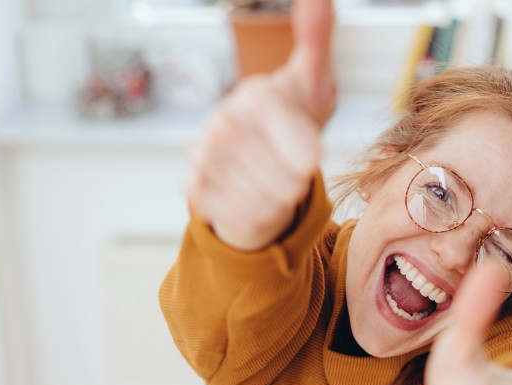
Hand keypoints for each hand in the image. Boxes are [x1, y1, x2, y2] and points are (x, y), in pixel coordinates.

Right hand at [185, 0, 336, 250]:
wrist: (263, 162)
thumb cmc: (293, 120)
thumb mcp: (313, 82)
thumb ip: (316, 39)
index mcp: (253, 96)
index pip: (271, 120)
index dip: (297, 144)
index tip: (315, 160)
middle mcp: (221, 123)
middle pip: (272, 170)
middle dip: (295, 181)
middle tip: (298, 174)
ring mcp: (203, 157)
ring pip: (259, 199)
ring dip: (281, 201)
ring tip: (281, 185)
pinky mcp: (195, 190)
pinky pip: (239, 217)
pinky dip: (260, 217)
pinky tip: (260, 200)